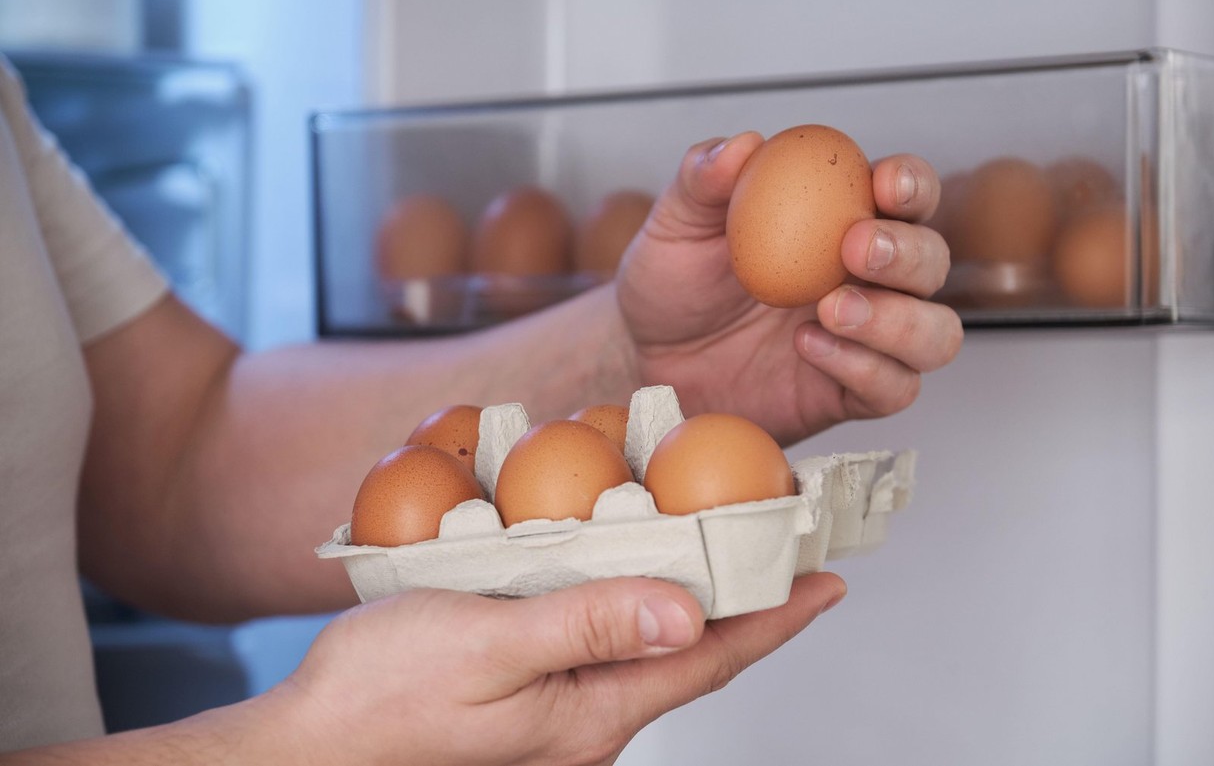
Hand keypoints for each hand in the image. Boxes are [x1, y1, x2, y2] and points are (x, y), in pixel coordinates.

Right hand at [278, 573, 843, 765]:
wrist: (307, 743)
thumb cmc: (381, 697)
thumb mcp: (489, 645)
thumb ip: (589, 624)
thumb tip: (687, 613)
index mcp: (591, 711)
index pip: (710, 660)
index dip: (776, 619)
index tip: (828, 583)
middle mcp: (587, 720)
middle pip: (689, 654)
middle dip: (743, 605)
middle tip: (781, 552)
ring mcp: (557, 714)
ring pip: (644, 645)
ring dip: (685, 597)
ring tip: (715, 548)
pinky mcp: (527, 695)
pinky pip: (598, 642)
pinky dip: (625, 599)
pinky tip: (616, 567)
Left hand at [617, 132, 961, 445]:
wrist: (647, 356)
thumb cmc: (673, 283)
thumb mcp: (676, 224)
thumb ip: (703, 179)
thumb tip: (742, 144)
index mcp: (843, 220)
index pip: (906, 194)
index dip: (911, 185)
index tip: (883, 184)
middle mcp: (869, 279)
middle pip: (932, 261)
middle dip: (908, 253)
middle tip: (855, 250)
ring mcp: (868, 340)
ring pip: (935, 334)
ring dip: (899, 320)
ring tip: (832, 308)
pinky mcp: (851, 392)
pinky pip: (893, 388)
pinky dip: (864, 367)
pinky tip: (809, 346)